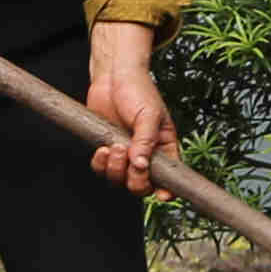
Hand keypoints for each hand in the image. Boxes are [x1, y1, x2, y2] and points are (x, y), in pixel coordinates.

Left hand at [82, 22, 177, 194]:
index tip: (163, 194)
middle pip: (142, 185)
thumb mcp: (149, 114)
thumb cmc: (138, 91)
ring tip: (115, 146)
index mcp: (163, 148)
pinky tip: (103, 149)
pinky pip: (101, 169)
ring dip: (116, 169)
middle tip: (129, 157)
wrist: (113, 77)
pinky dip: (101, 164)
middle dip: (134, 179)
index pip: (169, 177)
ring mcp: (125, 154)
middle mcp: (145, 155)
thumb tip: (142, 166)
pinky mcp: (106, 150)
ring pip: (120, 180)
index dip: (167, 190)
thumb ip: (146, 141)